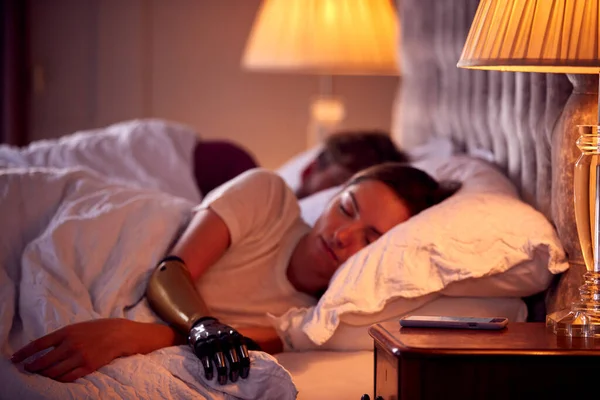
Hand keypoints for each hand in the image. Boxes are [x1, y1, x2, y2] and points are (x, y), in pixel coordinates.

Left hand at [11, 319, 137, 381]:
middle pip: (44, 361)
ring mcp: (79, 357)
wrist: (121, 334)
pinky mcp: (88, 367)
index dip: (24, 353)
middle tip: (27, 369)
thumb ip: (62, 336)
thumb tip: (44, 347)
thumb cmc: (99, 328)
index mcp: (67, 332)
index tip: (15, 359)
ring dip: (44, 375)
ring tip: (40, 375)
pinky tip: (55, 378)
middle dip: (32, 367)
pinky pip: (68, 377)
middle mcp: (71, 345)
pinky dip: (58, 379)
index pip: (39, 344)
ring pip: (54, 372)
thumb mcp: (78, 327)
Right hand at [189, 317, 256, 384]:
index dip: (244, 364)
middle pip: (232, 354)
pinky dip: (208, 368)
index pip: (243, 350)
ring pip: (219, 356)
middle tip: (234, 379)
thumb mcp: (234, 336)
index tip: (244, 376)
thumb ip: (243, 345)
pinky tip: (210, 376)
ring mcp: (212, 340)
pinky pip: (205, 357)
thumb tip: (259, 356)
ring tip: (222, 381)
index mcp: (235, 336)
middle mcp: (225, 337)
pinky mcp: (201, 344)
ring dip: (222, 370)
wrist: (202, 325)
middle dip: (234, 368)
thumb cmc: (222, 336)